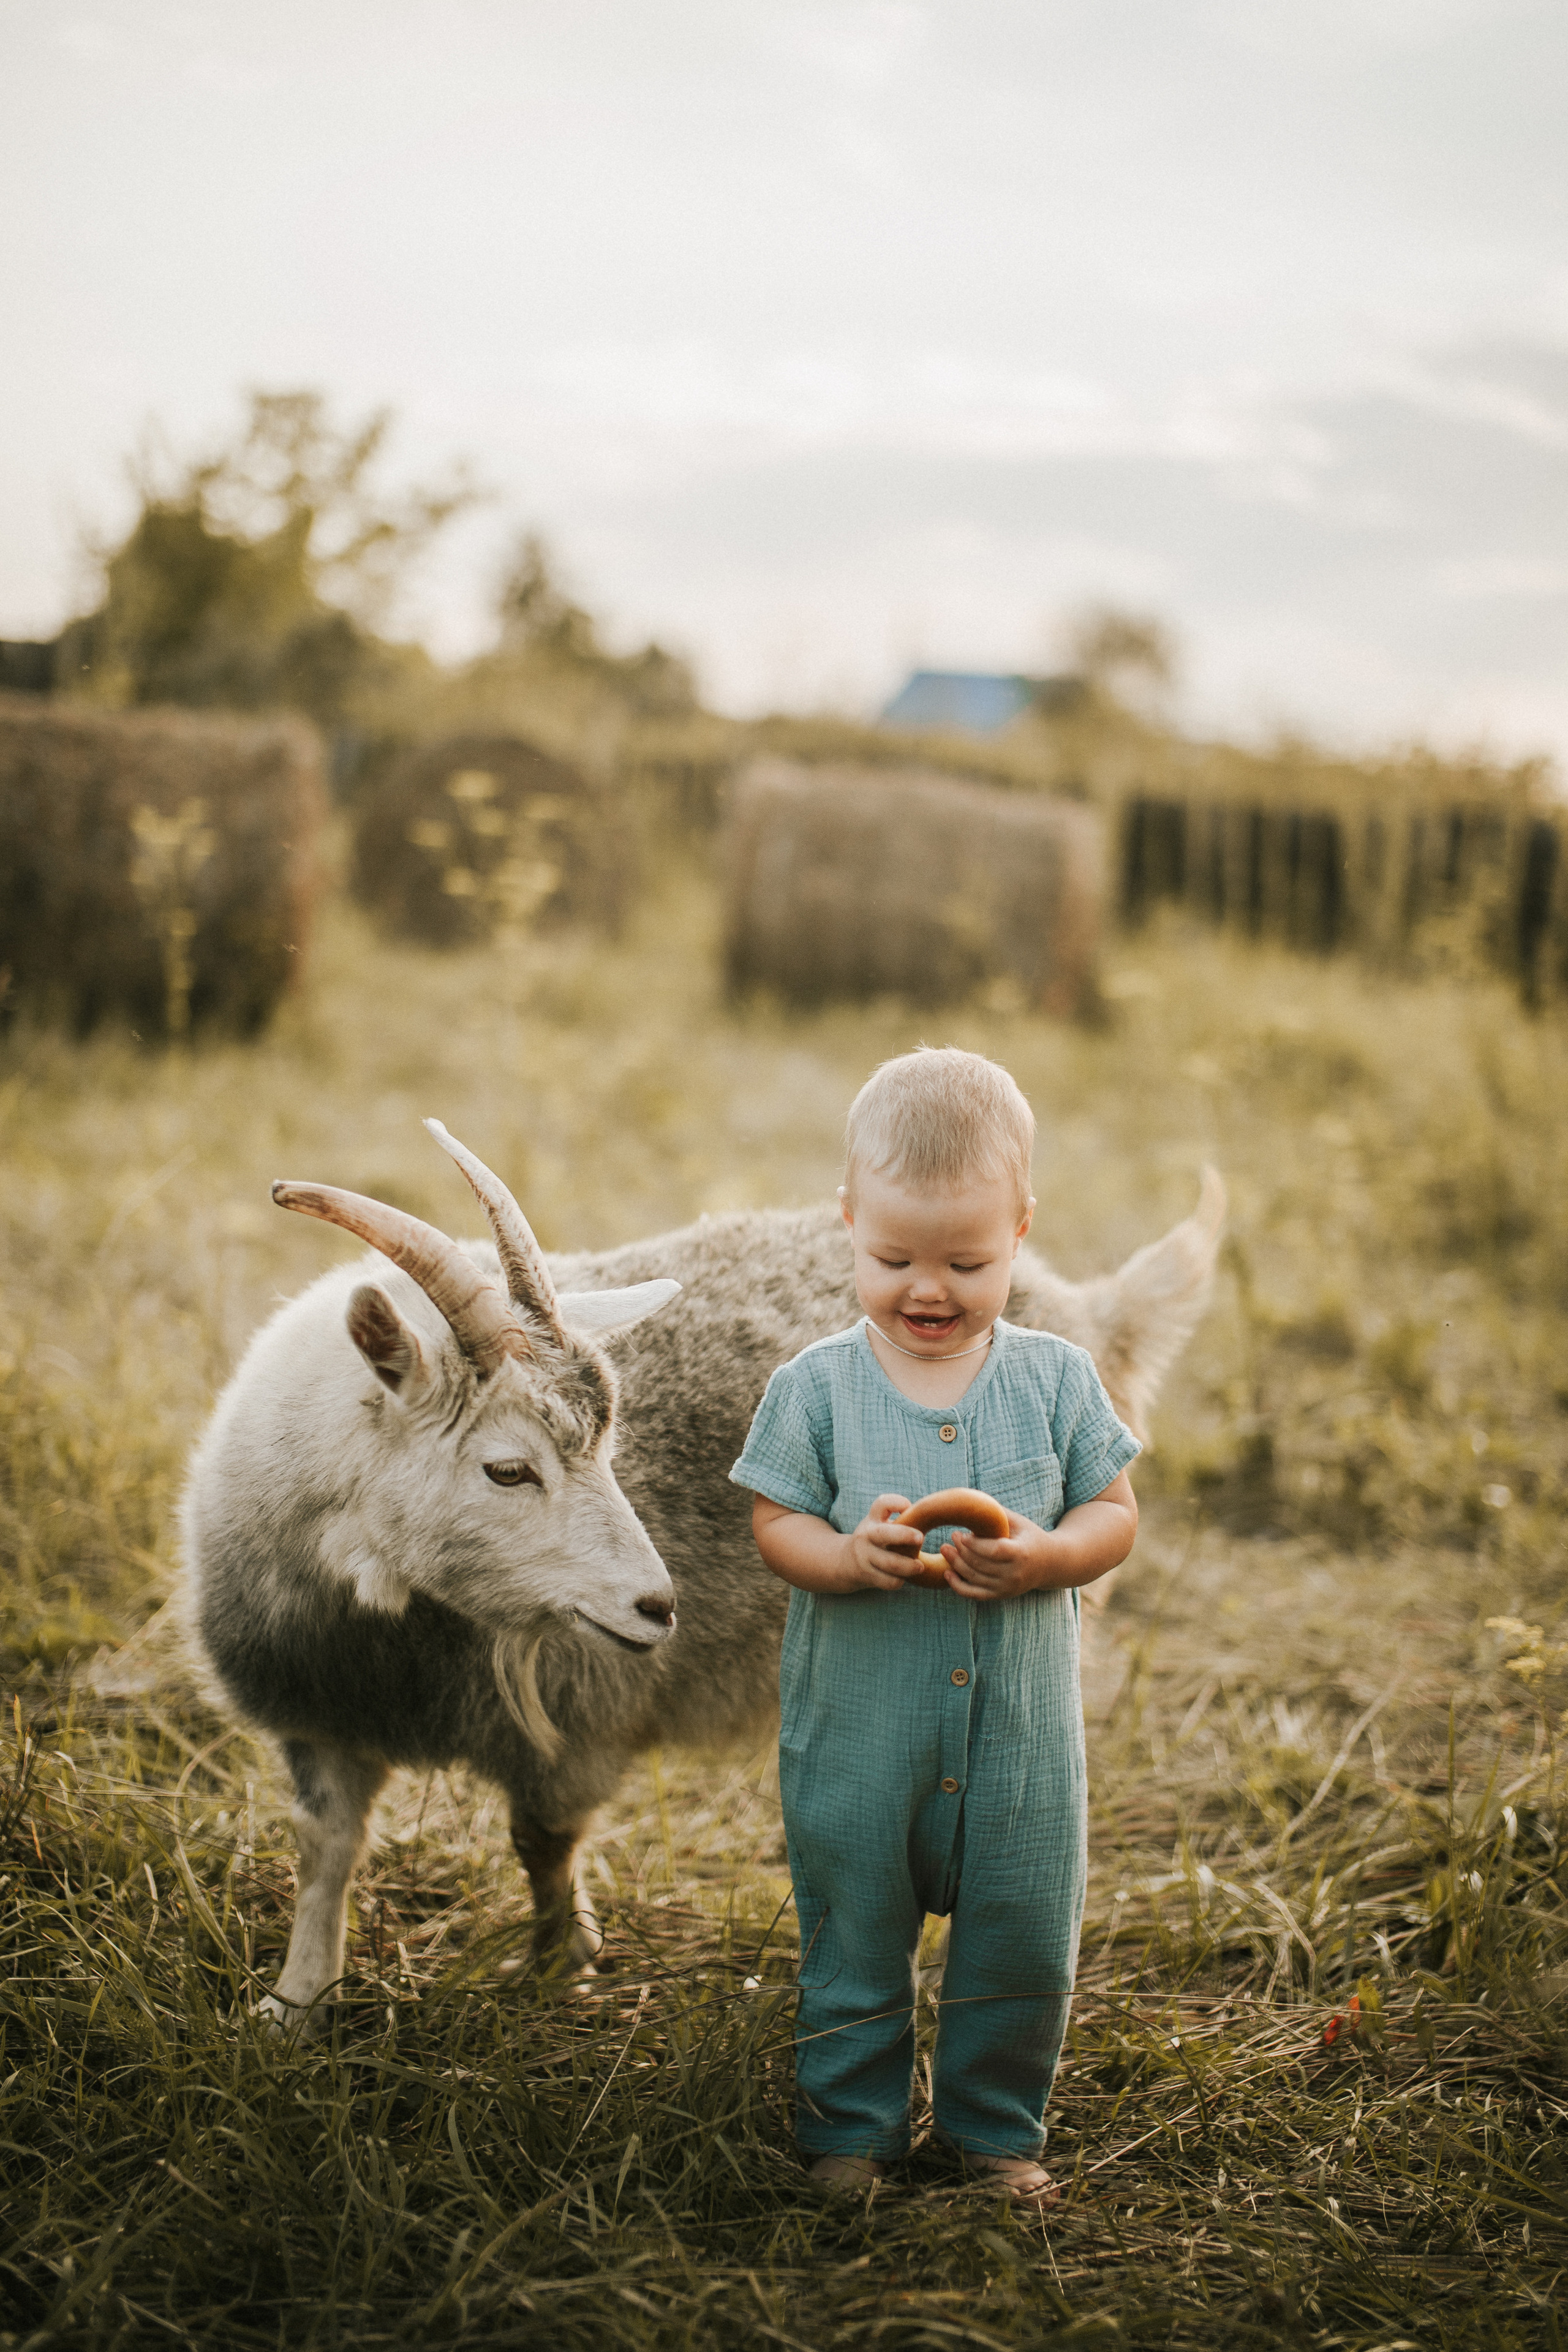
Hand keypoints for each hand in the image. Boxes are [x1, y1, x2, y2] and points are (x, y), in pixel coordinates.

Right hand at [841, 1495, 926, 1591]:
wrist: (845, 1562)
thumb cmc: (874, 1539)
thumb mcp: (879, 1523)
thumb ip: (900, 1518)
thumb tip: (929, 1515)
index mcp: (872, 1519)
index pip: (882, 1504)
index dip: (897, 1502)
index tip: (909, 1506)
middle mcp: (866, 1535)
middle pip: (883, 1533)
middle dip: (904, 1535)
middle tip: (922, 1538)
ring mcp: (864, 1556)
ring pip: (890, 1563)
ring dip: (909, 1566)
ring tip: (920, 1567)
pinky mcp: (866, 1575)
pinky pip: (888, 1581)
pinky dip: (899, 1581)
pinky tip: (904, 1577)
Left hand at [940, 1510, 1058, 1600]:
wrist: (1048, 1564)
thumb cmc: (1029, 1537)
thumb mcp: (1018, 1522)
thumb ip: (997, 1514)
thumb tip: (970, 1501)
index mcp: (1021, 1553)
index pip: (994, 1550)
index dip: (974, 1544)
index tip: (960, 1533)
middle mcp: (1015, 1574)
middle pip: (981, 1565)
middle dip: (961, 1550)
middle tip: (951, 1537)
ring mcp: (1007, 1588)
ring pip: (975, 1578)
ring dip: (956, 1564)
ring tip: (945, 1549)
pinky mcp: (1000, 1595)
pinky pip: (974, 1594)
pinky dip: (958, 1586)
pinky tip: (947, 1573)